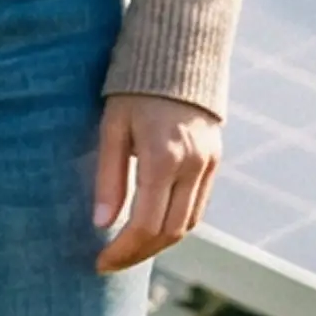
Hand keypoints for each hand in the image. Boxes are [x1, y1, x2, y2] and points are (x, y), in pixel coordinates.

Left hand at [93, 93, 222, 272]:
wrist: (178, 53)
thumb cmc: (133, 88)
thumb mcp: (112, 127)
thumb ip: (109, 178)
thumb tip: (101, 224)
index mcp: (162, 158)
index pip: (145, 225)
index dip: (122, 251)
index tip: (100, 263)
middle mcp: (192, 165)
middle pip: (169, 232)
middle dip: (138, 254)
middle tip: (111, 263)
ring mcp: (209, 163)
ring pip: (188, 224)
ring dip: (158, 244)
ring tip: (128, 249)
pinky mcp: (215, 160)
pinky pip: (198, 206)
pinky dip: (176, 224)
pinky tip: (152, 226)